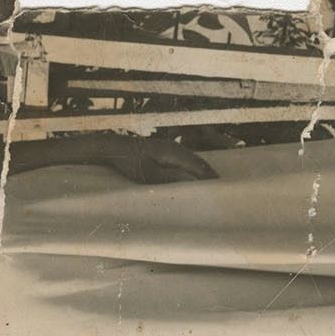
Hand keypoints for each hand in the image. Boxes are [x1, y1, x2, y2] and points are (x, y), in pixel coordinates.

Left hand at [99, 135, 218, 184]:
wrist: (115, 148)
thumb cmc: (130, 163)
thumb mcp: (149, 175)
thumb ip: (171, 178)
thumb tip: (192, 183)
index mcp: (173, 152)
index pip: (198, 166)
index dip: (209, 177)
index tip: (219, 188)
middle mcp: (175, 147)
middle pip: (198, 161)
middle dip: (209, 174)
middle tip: (219, 188)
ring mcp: (170, 147)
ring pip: (192, 159)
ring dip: (201, 171)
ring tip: (210, 183)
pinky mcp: (165, 149)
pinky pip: (185, 159)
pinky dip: (193, 167)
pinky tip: (193, 175)